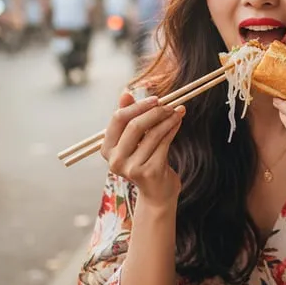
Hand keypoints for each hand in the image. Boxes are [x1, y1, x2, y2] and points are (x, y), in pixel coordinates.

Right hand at [100, 92, 184, 207]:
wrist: (157, 192)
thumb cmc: (145, 160)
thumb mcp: (134, 139)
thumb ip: (129, 117)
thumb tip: (125, 92)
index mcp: (107, 149)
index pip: (118, 119)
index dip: (137, 106)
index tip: (156, 98)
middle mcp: (115, 160)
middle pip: (134, 125)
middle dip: (154, 112)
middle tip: (170, 104)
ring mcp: (131, 168)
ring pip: (153, 134)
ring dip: (168, 119)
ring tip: (178, 111)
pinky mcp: (149, 172)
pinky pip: (164, 144)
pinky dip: (172, 129)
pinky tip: (178, 122)